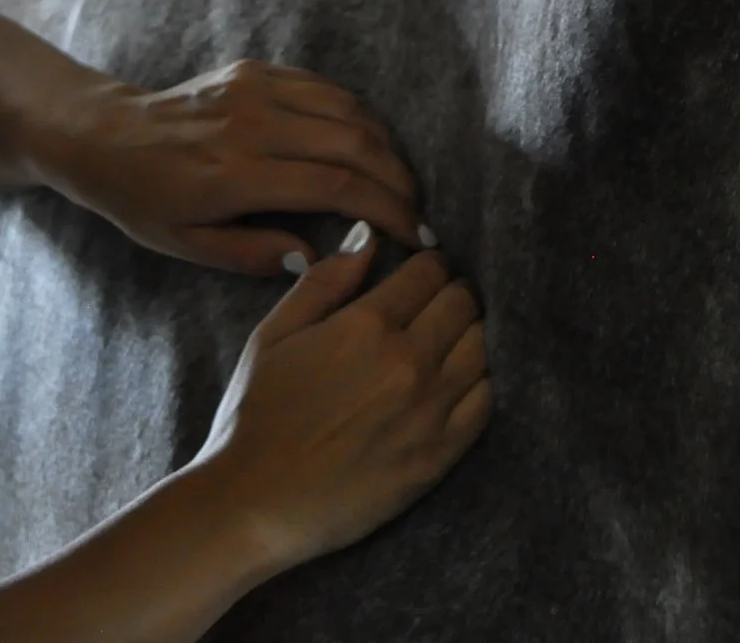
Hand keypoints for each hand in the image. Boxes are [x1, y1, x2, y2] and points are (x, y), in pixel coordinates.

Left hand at [30, 61, 426, 273]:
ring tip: (400, 183)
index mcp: (234, 173)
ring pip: (349, 111)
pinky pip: (327, 90)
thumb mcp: (185, 244)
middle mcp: (252, 124)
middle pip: (355, 145)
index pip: (335, 186)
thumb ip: (252, 253)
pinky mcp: (257, 70)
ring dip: (387, 147)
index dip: (386, 210)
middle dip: (399, 181)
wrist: (107, 135)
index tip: (415, 236)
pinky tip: (370, 145)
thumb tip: (314, 258)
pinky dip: (359, 117)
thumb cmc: (144, 199)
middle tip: (419, 213)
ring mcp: (256, 89)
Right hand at [188, 231, 492, 568]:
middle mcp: (408, 362)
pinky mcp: (440, 455)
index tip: (421, 278)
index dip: (428, 267)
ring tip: (449, 343)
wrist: (253, 505)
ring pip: (483, 347)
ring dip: (470, 336)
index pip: (431, 270)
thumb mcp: (274, 336)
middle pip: (464, 302)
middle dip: (452, 295)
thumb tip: (369, 235)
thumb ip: (326, 281)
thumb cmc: (255, 417)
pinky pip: (486, 401)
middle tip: (437, 308)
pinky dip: (480, 383)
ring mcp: (429, 411)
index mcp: (367, 326)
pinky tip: (459, 382)